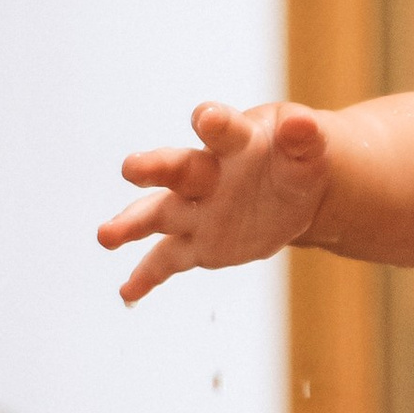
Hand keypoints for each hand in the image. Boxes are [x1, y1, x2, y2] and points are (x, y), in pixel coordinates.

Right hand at [98, 100, 331, 303]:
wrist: (292, 190)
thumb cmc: (294, 158)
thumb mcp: (308, 148)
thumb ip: (303, 138)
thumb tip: (302, 124)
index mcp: (234, 140)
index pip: (221, 127)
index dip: (215, 122)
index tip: (207, 119)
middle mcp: (206, 173)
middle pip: (176, 168)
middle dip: (154, 167)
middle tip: (131, 168)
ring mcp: (198, 209)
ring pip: (159, 214)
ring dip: (131, 225)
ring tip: (105, 237)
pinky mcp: (199, 243)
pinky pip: (166, 261)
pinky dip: (147, 277)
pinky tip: (127, 294)